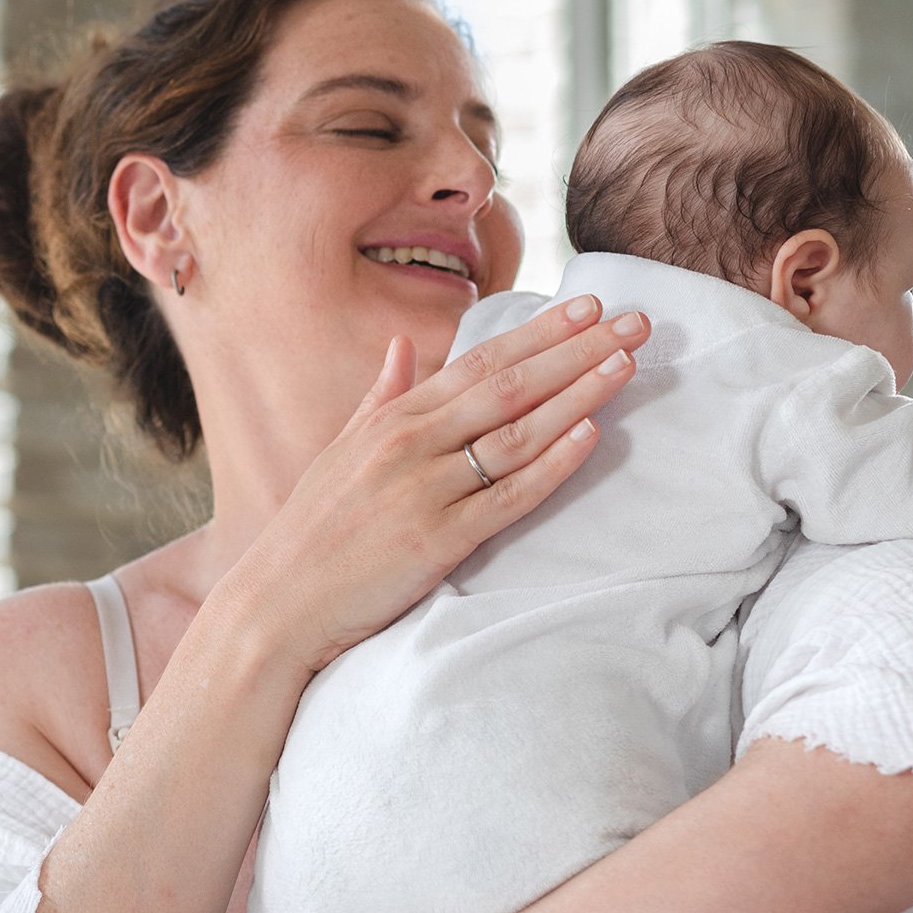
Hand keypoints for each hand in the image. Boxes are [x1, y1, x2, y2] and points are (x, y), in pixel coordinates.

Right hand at [222, 298, 649, 674]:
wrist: (275, 607)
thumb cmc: (307, 536)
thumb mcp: (338, 453)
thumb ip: (378, 398)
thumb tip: (404, 347)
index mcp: (391, 420)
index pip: (479, 362)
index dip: (539, 333)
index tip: (589, 306)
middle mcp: (410, 444)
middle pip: (508, 385)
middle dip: (576, 349)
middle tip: (637, 321)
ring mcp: (424, 491)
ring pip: (515, 432)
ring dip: (576, 394)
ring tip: (626, 364)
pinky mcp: (436, 541)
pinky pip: (505, 497)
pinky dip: (550, 465)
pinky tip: (589, 435)